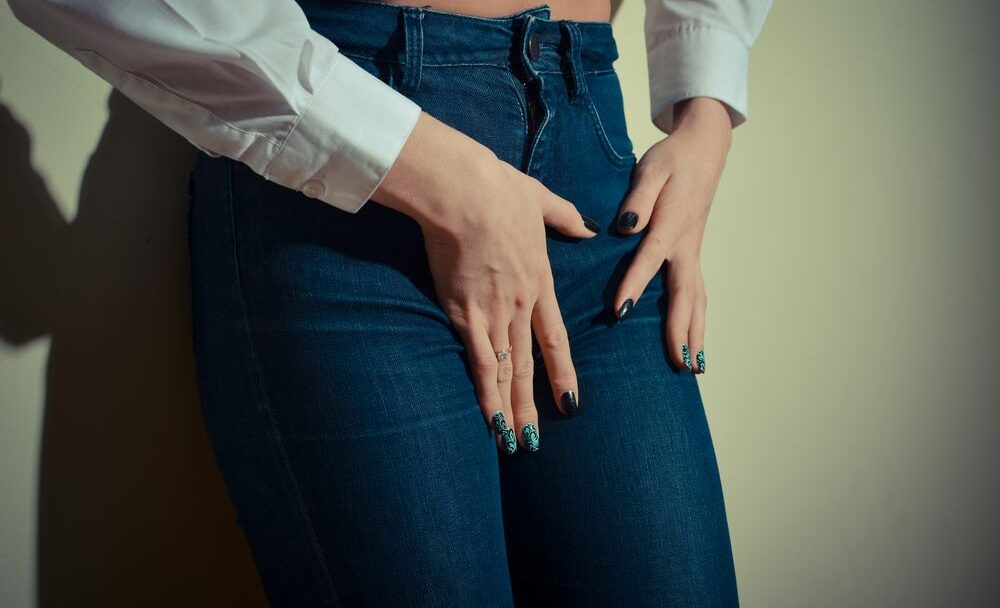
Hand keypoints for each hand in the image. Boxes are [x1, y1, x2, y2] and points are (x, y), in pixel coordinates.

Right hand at [374, 112, 599, 453]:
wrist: (464, 191)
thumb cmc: (498, 189)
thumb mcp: (541, 198)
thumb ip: (566, 217)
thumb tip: (587, 226)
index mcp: (539, 280)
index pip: (555, 338)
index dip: (562, 372)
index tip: (571, 400)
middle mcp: (521, 304)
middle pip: (530, 364)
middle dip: (534, 404)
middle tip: (539, 439)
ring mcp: (494, 312)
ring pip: (507, 372)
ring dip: (511, 410)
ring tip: (516, 443)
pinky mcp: (465, 313)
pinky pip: (479, 364)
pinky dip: (486, 397)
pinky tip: (492, 423)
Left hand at [612, 97, 732, 374]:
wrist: (703, 148)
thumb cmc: (672, 159)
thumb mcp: (651, 169)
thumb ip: (639, 198)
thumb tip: (627, 226)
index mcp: (671, 223)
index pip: (649, 258)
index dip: (634, 285)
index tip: (620, 312)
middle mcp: (686, 244)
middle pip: (685, 293)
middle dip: (681, 330)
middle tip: (679, 364)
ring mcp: (693, 250)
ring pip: (697, 299)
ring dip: (696, 334)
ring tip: (694, 368)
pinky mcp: (692, 253)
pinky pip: (697, 293)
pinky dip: (698, 320)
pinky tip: (695, 342)